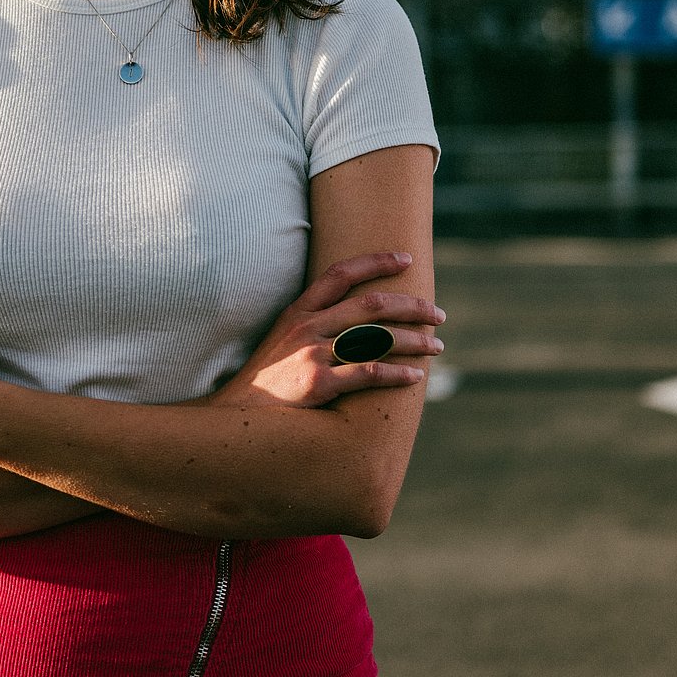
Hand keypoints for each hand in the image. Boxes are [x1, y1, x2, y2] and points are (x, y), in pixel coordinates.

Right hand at [207, 251, 443, 409]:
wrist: (237, 417)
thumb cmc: (266, 381)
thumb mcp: (281, 339)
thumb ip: (312, 324)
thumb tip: (357, 318)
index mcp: (298, 312)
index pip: (340, 273)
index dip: (376, 261)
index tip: (406, 258)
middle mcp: (306, 327)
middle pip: (371, 305)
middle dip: (412, 306)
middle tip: (438, 314)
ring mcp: (311, 355)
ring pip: (376, 338)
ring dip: (414, 341)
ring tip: (437, 346)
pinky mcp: (316, 385)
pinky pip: (368, 373)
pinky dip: (398, 374)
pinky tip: (416, 377)